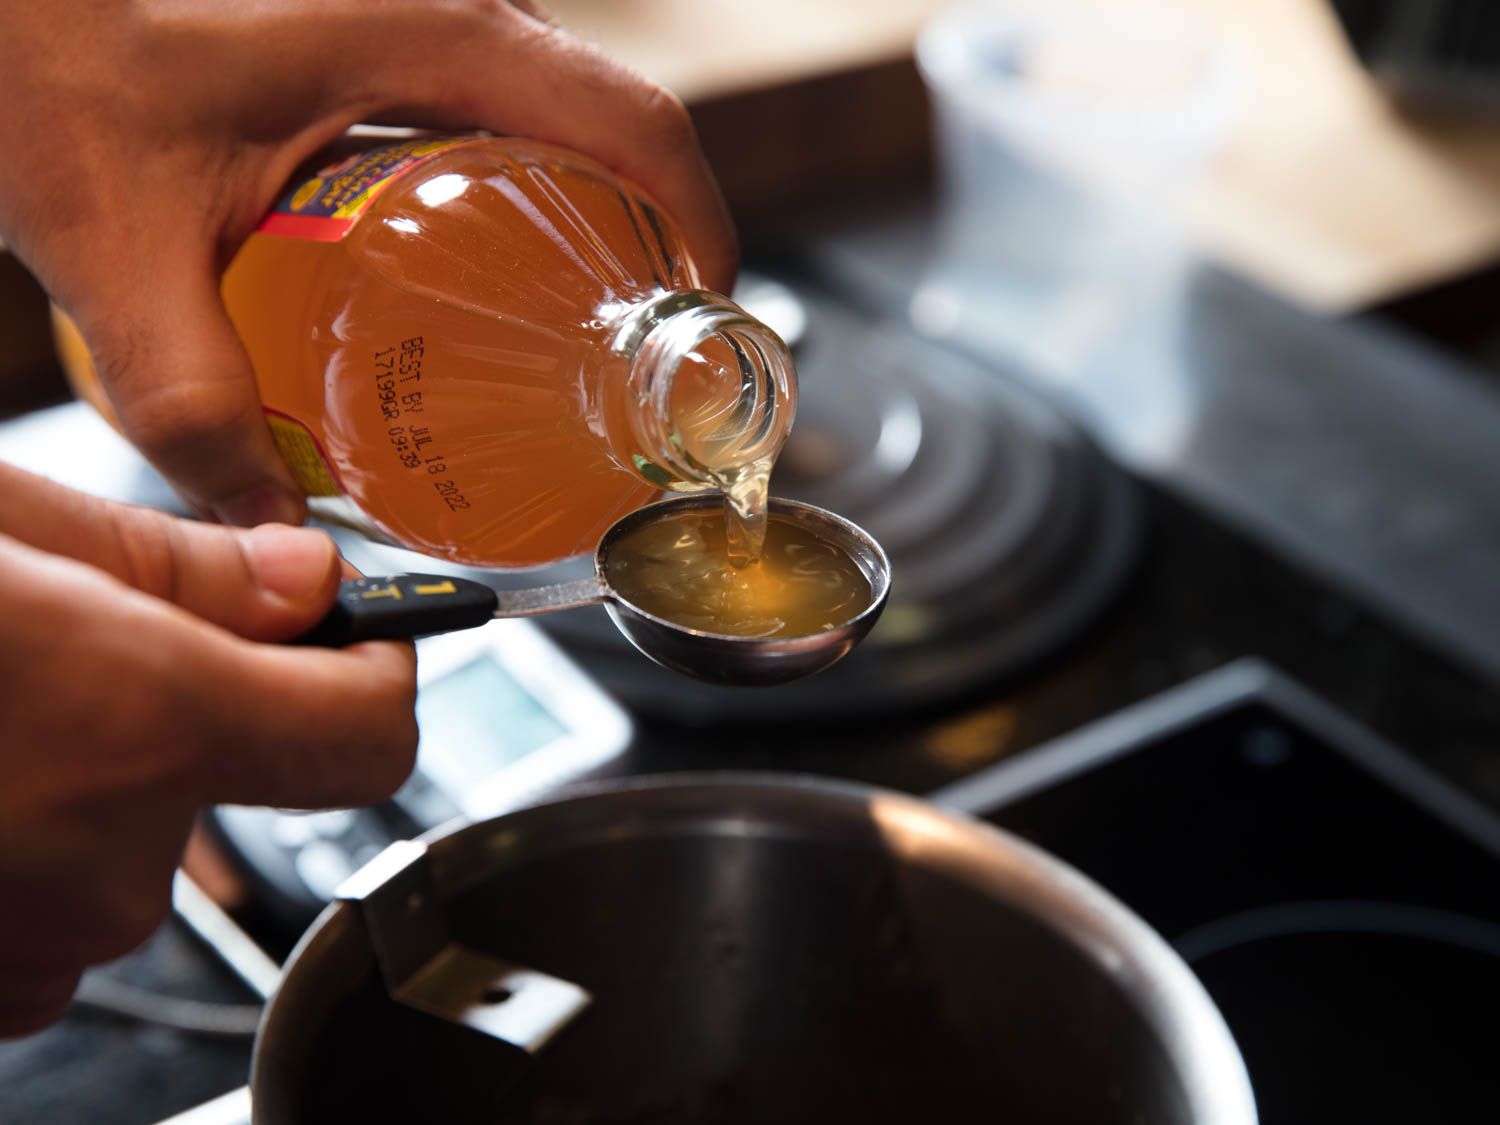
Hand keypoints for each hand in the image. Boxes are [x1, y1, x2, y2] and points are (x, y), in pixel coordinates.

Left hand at [0, 0, 734, 525]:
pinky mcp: (383, 38)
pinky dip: (528, 197)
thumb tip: (266, 527)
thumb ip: (191, 403)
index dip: (703, 229)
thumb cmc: (41, 50)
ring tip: (581, 334)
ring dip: (597, 223)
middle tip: (644, 359)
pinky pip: (502, 117)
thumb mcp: (119, 246)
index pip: (634, 126)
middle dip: (658, 245)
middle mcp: (445, 10)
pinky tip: (482, 278)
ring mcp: (419, 18)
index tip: (709, 326)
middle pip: (619, 132)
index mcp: (426, 31)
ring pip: (564, 122)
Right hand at [0, 463, 416, 1036]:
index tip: (354, 632)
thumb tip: (303, 582)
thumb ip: (169, 563)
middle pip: (240, 778)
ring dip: (98, 779)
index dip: (380, 667)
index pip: (374, 732)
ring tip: (6, 703)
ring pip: (137, 846)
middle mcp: (107, 866)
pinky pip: (60, 916)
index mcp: (143, 728)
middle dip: (191, 705)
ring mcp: (36, 946)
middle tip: (79, 634)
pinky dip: (37, 850)